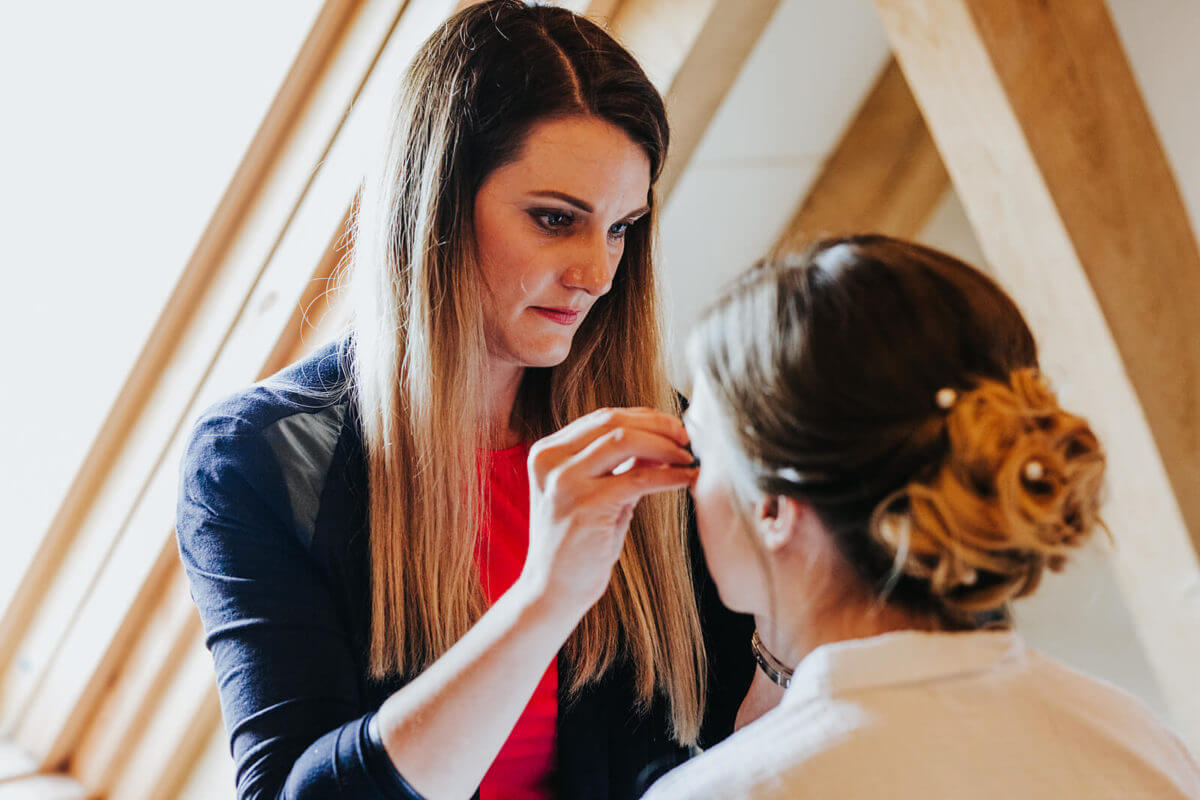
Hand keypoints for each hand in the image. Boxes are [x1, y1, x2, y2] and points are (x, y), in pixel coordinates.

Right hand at [517, 407, 697, 619]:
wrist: (553, 591)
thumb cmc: (577, 545)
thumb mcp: (595, 494)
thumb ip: (619, 465)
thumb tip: (661, 439)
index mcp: (547, 453)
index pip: (601, 418)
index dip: (643, 417)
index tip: (672, 428)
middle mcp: (550, 460)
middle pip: (613, 421)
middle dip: (658, 425)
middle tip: (686, 437)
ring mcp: (564, 480)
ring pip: (625, 439)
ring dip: (664, 445)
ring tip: (688, 457)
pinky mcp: (586, 504)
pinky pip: (638, 477)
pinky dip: (668, 474)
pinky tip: (686, 479)